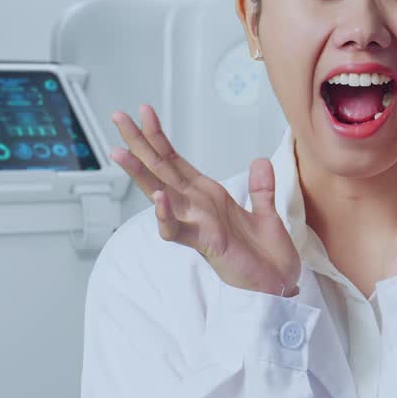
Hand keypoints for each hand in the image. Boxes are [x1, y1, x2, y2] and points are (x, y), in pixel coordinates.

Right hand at [110, 104, 302, 296]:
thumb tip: (260, 160)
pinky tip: (158, 198)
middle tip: (117, 117)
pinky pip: (179, 230)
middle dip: (139, 143)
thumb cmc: (267, 256)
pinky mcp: (206, 243)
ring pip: (162, 194)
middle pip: (161, 170)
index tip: (144, 111)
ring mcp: (198, 224)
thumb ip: (260, 188)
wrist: (280, 286)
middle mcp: (197, 206)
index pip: (176, 161)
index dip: (159, 137)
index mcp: (208, 196)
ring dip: (141, 175)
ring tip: (120, 153)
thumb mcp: (267, 213)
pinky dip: (167, 215)